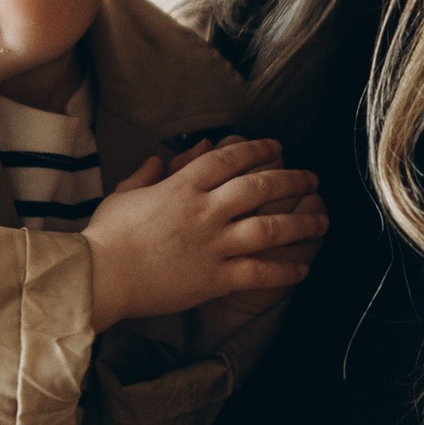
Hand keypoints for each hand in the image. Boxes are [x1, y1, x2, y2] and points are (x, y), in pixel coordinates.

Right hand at [83, 137, 325, 331]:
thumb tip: (158, 160)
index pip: (230, 159)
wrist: (101, 275)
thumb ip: (145, 175)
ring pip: (270, 228)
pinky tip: (303, 267)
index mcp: (182, 186)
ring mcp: (213, 244)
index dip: (257, 149)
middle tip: (311, 178)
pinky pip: (260, 271)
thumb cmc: (106, 237)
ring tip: (322, 220)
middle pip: (260, 186)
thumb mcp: (123, 194)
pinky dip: (286, 269)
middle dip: (291, 179)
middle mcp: (204, 210)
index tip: (277, 147)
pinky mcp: (215, 277)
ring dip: (301, 223)